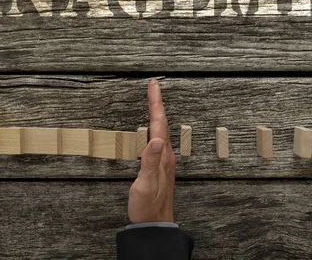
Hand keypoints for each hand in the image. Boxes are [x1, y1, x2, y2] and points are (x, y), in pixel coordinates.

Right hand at [127, 79, 175, 223]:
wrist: (154, 225)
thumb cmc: (147, 207)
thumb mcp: (146, 185)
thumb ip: (150, 163)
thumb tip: (156, 140)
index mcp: (162, 156)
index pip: (158, 124)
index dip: (155, 103)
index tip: (154, 86)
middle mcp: (166, 155)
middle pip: (161, 123)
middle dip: (156, 103)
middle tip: (153, 86)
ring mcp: (163, 160)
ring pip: (160, 130)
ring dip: (156, 113)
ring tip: (153, 100)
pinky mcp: (159, 166)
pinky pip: (158, 139)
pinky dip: (154, 127)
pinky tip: (152, 128)